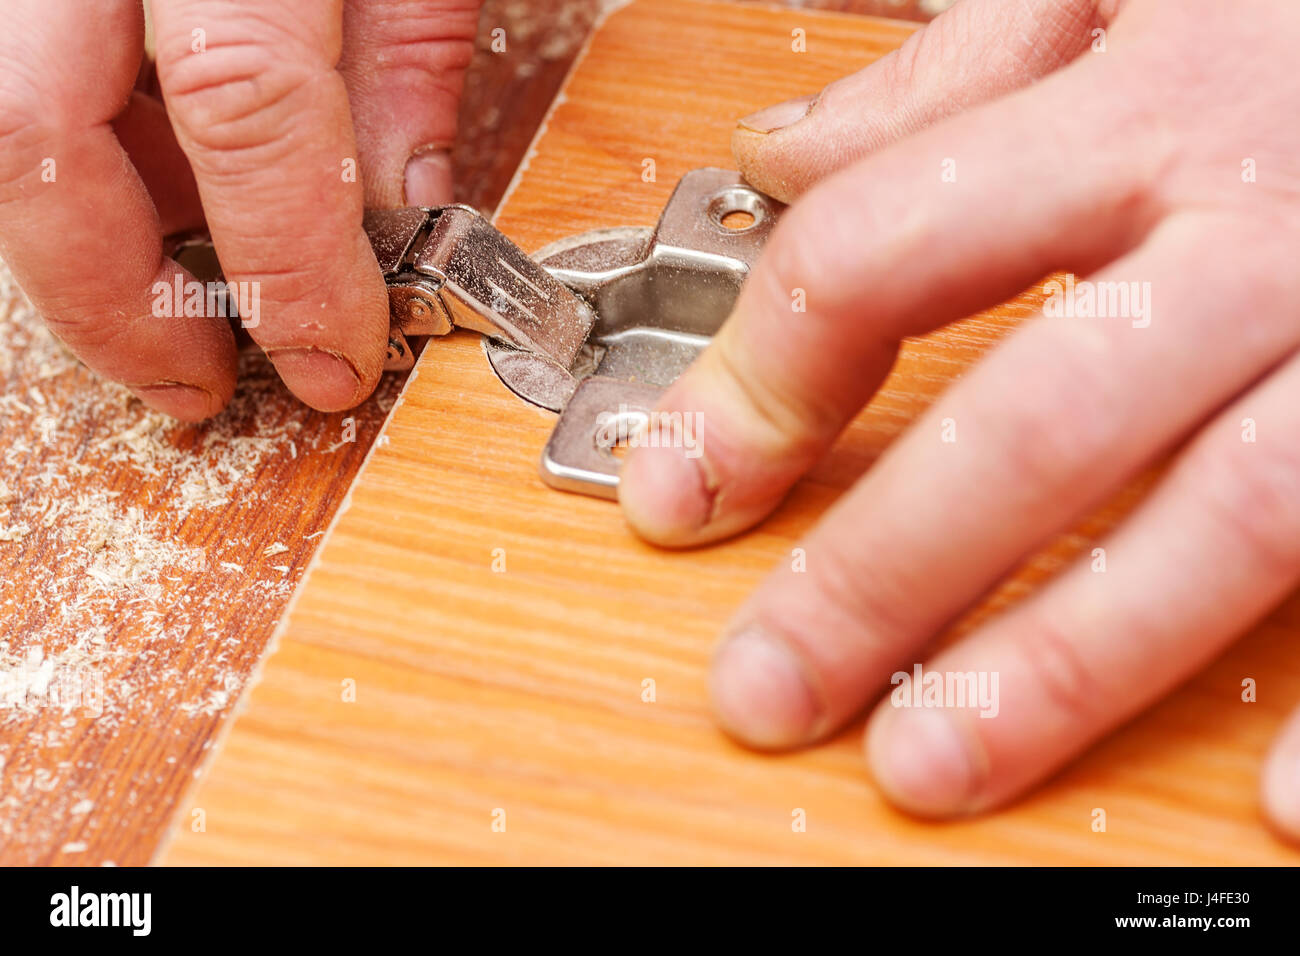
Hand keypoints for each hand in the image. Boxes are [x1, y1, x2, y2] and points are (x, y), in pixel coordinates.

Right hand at [0, 0, 481, 418]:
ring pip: (9, 113)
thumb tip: (397, 213)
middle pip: (32, 127)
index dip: (289, 260)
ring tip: (192, 294)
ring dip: (99, 231)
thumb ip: (405, 57)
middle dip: (107, 295)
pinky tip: (164, 190)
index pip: (242, 107)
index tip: (331, 358)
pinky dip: (94, 158)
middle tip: (191, 379)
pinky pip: (23, 75)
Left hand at [619, 0, 1299, 839]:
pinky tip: (1283, 804)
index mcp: (1145, 108)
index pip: (881, 256)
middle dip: (884, 576)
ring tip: (935, 760)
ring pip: (1227, 514)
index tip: (680, 491)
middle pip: (1036, 424)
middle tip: (769, 690)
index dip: (756, 388)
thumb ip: (960, 71)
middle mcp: (1260, 225)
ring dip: (1069, 663)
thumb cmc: (1296, 9)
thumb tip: (788, 156)